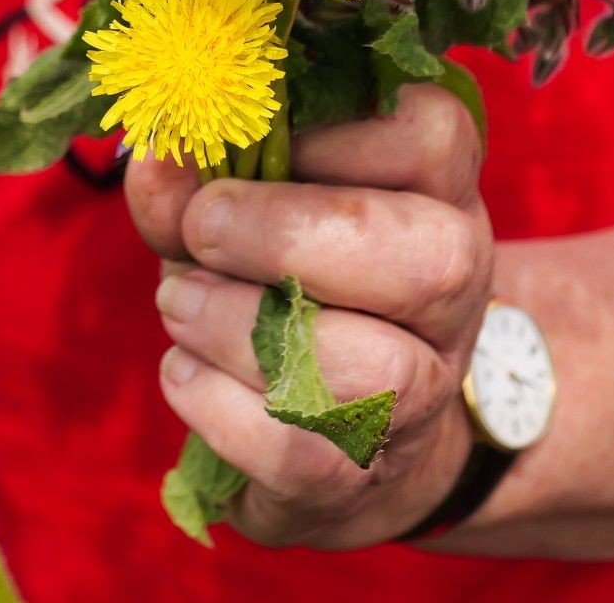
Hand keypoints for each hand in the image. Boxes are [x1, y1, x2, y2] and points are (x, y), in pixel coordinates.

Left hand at [127, 83, 493, 547]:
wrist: (340, 444)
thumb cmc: (284, 289)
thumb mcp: (246, 214)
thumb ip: (199, 182)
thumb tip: (159, 157)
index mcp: (437, 196)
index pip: (434, 138)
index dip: (336, 135)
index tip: (247, 140)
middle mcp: (453, 292)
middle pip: (430, 257)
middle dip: (290, 234)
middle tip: (204, 229)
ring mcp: (423, 394)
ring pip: (370, 369)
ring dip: (243, 329)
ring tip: (180, 306)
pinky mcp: (362, 477)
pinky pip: (300, 449)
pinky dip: (218, 405)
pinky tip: (185, 372)